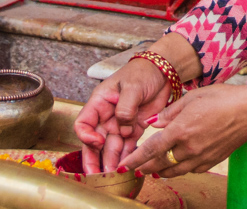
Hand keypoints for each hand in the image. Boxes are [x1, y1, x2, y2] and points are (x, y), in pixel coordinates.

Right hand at [75, 58, 174, 173]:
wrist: (163, 71)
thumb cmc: (142, 72)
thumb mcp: (132, 86)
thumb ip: (125, 107)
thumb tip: (122, 127)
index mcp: (99, 103)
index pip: (83, 124)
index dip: (86, 136)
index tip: (98, 142)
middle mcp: (107, 116)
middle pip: (95, 141)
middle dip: (95, 159)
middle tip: (97, 175)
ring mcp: (120, 124)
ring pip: (111, 147)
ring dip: (111, 162)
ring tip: (114, 176)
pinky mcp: (134, 129)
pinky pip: (127, 146)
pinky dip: (126, 157)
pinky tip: (127, 167)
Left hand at [125, 82, 246, 178]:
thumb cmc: (223, 98)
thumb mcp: (192, 97)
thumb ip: (169, 112)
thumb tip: (152, 122)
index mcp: (181, 130)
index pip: (150, 150)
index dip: (135, 159)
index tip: (124, 165)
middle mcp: (188, 148)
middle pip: (159, 164)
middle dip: (145, 167)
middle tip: (136, 168)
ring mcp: (200, 157)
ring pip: (173, 171)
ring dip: (160, 171)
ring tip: (152, 169)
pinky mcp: (211, 161)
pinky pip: (189, 170)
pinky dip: (179, 169)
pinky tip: (177, 165)